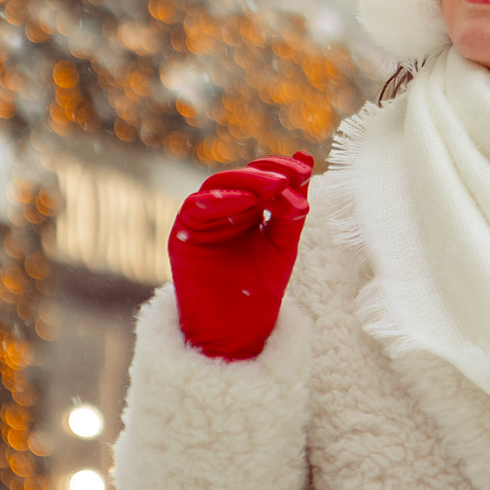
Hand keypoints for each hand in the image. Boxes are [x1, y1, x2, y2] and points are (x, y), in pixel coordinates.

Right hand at [168, 153, 313, 361]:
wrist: (237, 329)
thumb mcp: (284, 243)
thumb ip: (292, 207)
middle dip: (264, 175)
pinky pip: (195, 207)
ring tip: (271, 187)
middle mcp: (223, 208)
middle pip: (240, 177)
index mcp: (248, 208)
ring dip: (245, 183)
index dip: (282, 168)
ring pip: (217, 185)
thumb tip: (306, 160)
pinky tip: (243, 201)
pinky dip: (219, 200)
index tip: (305, 171)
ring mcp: (202, 220)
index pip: (262, 175)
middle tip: (286, 180)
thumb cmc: (261, 288)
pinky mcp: (183, 234)